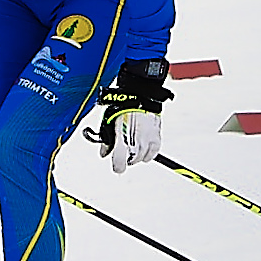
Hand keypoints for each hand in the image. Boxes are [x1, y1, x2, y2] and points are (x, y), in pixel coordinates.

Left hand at [97, 58, 171, 173]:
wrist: (140, 94)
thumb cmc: (122, 106)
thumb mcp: (108, 123)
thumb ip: (106, 141)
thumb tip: (104, 153)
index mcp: (122, 140)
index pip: (119, 165)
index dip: (117, 167)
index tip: (116, 165)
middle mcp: (136, 143)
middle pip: (131, 162)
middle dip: (126, 159)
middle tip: (123, 152)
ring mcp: (148, 141)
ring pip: (142, 158)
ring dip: (137, 155)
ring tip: (132, 146)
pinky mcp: (157, 137)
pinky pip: (153, 153)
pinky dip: (148, 153)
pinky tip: (143, 147)